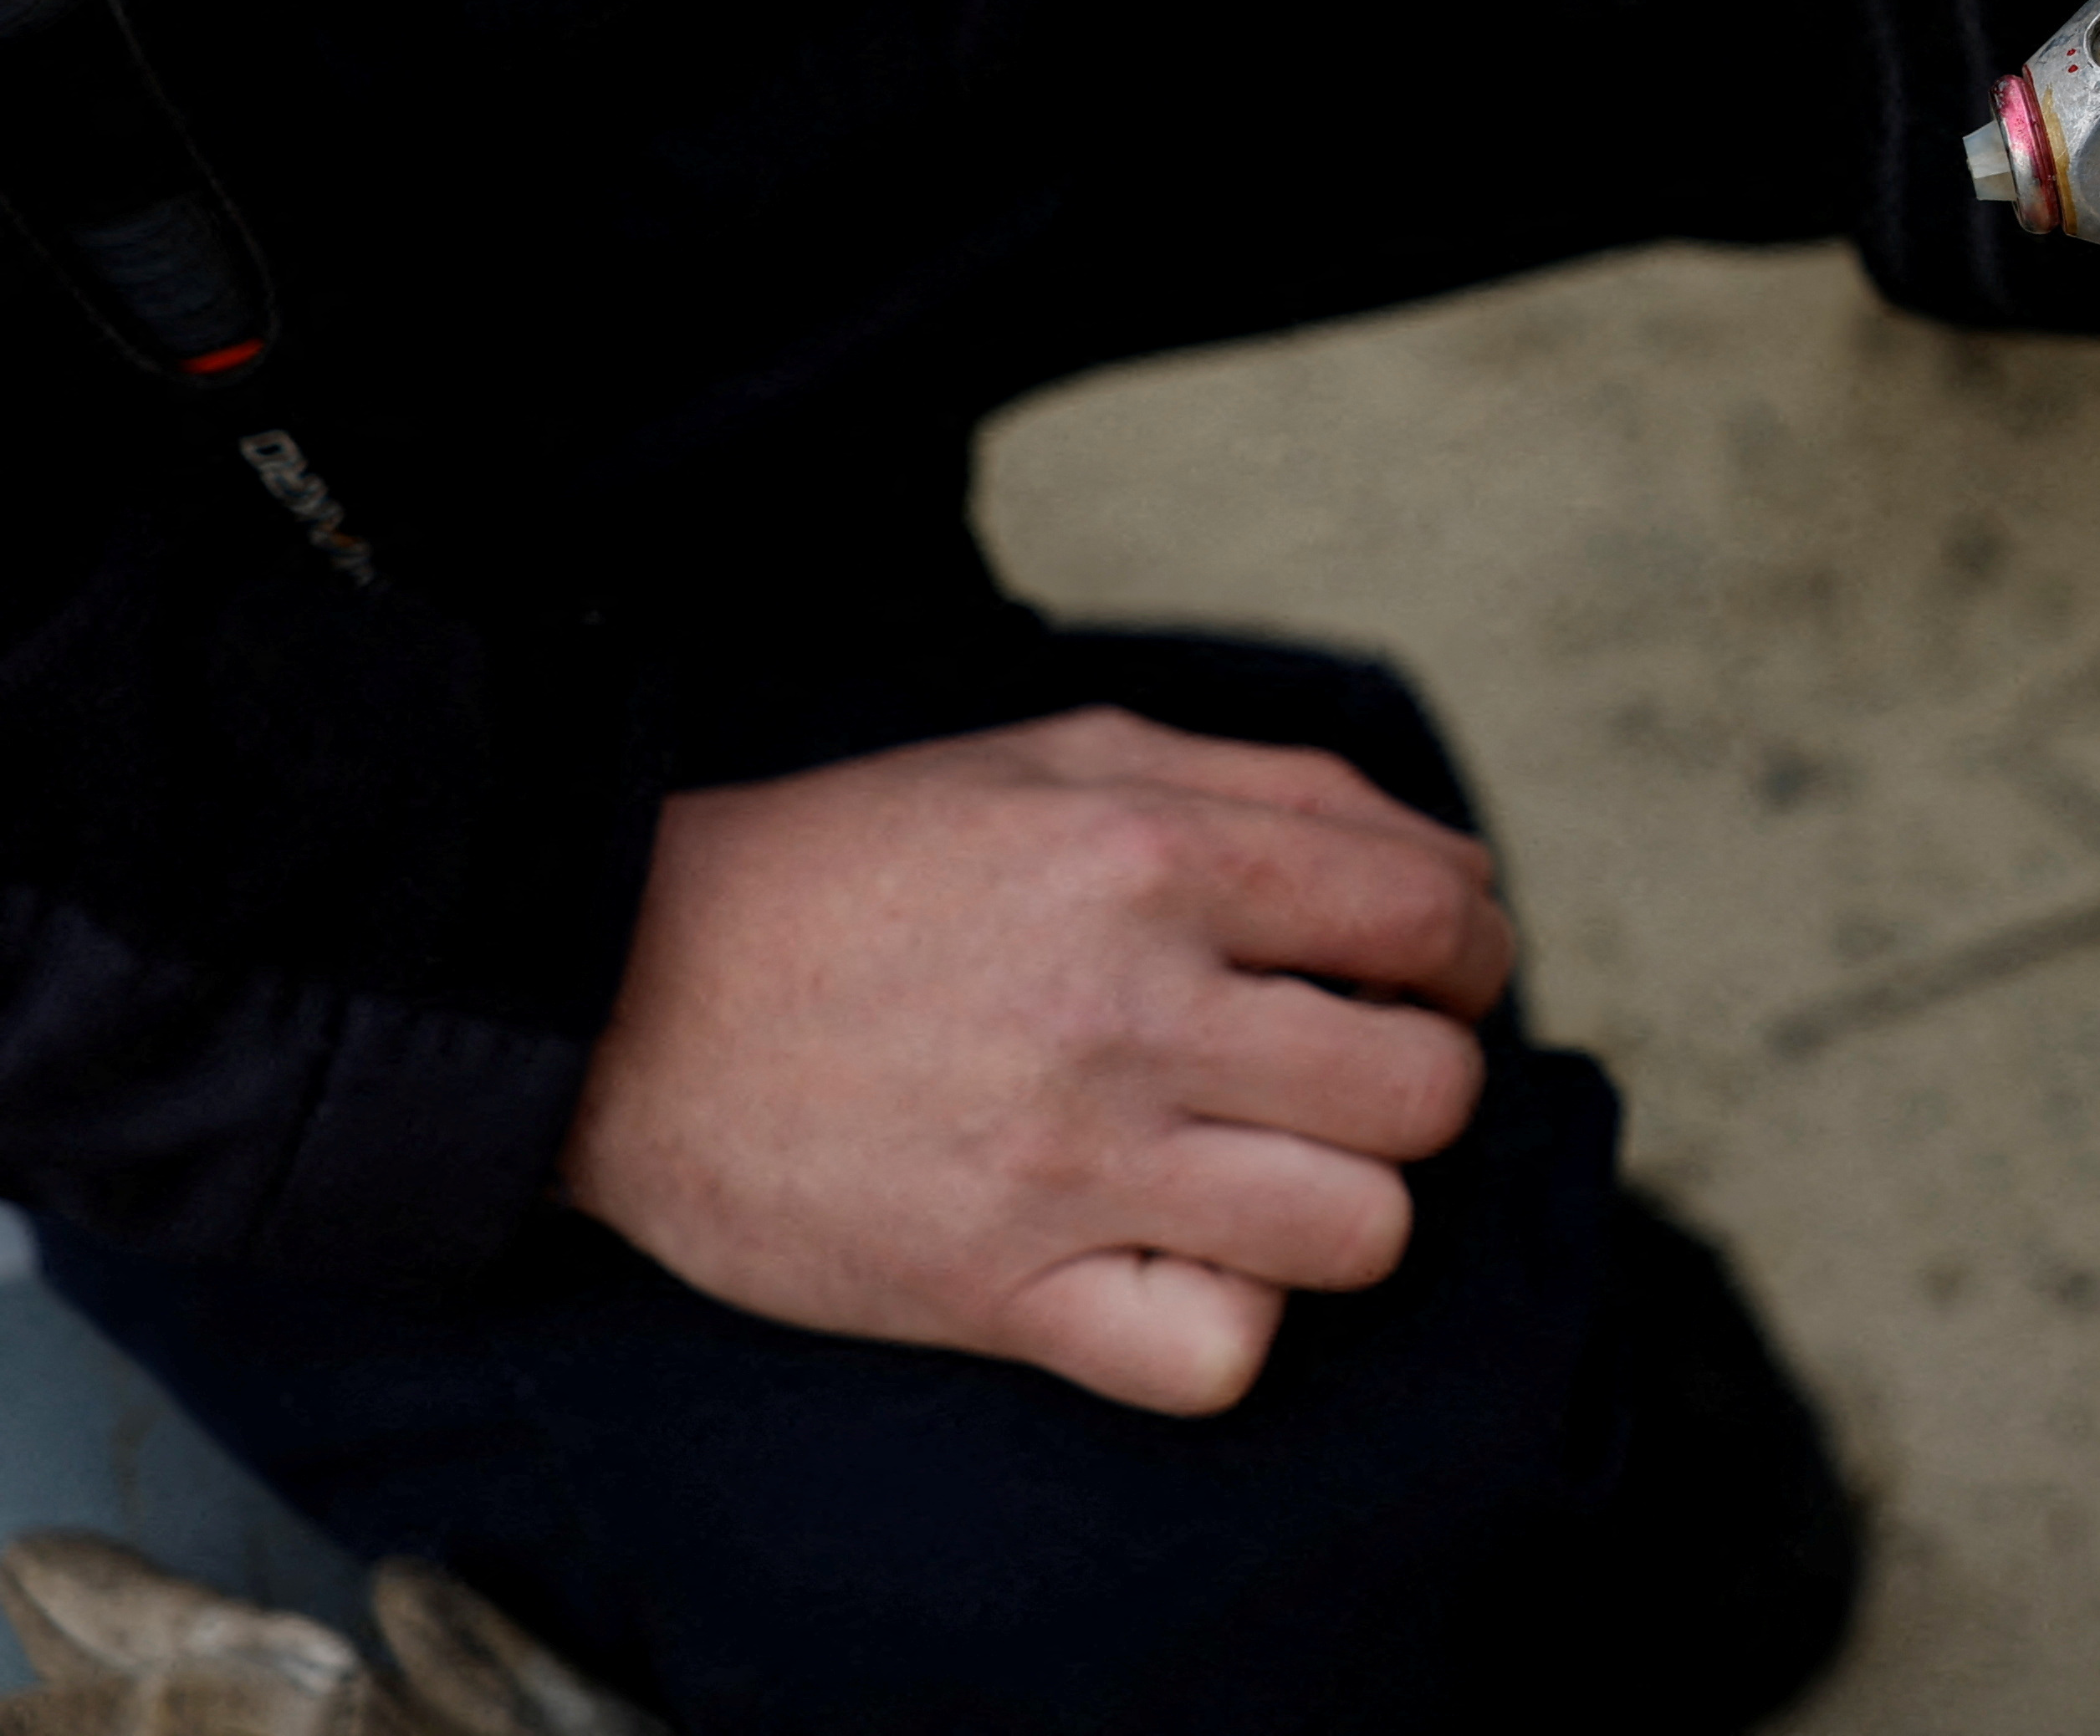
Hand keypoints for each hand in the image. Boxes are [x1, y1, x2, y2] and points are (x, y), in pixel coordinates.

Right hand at [560, 708, 1514, 1416]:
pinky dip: (1226, 1322)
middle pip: (1426, 1089)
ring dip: (1341, 1206)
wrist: (616, 1003)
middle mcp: (1128, 1009)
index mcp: (1153, 856)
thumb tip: (1455, 872)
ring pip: (1359, 1230)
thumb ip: (1277, 789)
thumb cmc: (863, 866)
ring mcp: (1068, 1166)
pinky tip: (1178, 1261)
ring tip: (1266, 1169)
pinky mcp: (998, 1295)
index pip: (1432, 919)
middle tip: (1347, 1075)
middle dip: (1419, 1082)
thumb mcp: (1068, 756)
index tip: (1431, 975)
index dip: (1470, 953)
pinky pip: (1218, 1355)